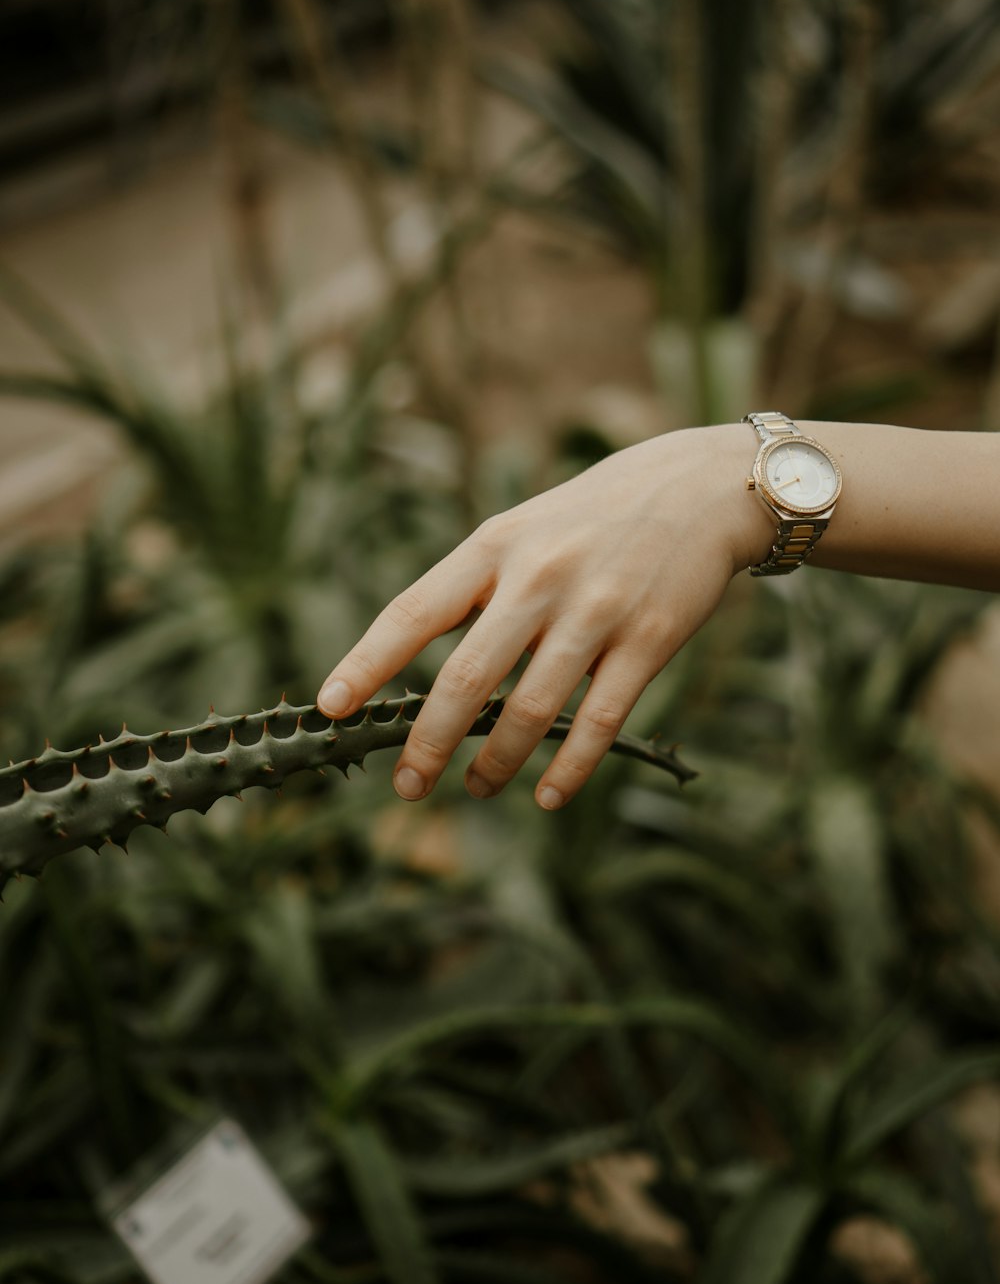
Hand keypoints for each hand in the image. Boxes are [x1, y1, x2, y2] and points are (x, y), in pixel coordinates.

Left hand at [317, 424, 769, 807]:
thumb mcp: (521, 531)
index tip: (329, 708)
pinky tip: (548, 796)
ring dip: (496, 764)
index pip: (413, 611)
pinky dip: (568, 768)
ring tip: (479, 789)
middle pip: (466, 678)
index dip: (366, 663)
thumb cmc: (591, 520)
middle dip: (429, 743)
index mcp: (493, 546)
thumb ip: (473, 588)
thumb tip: (409, 665)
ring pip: (530, 709)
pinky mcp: (649, 639)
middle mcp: (538, 576)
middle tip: (407, 786)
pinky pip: (599, 721)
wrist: (699, 487)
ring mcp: (596, 609)